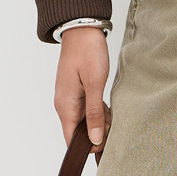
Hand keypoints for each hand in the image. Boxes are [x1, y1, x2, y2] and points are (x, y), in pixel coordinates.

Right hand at [54, 27, 110, 147]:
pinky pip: (85, 110)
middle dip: (97, 132)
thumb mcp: (95, 84)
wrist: (81, 29)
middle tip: (112, 120)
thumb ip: (94, 113)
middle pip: (79, 132)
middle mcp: (64, 105)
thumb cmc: (87, 52)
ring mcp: (69, 98)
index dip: (87, 146)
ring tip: (111, 109)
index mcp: (66, 106)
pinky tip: (106, 103)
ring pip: (84, 121)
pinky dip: (97, 110)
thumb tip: (94, 139)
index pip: (71, 140)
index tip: (105, 141)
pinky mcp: (75, 92)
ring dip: (98, 120)